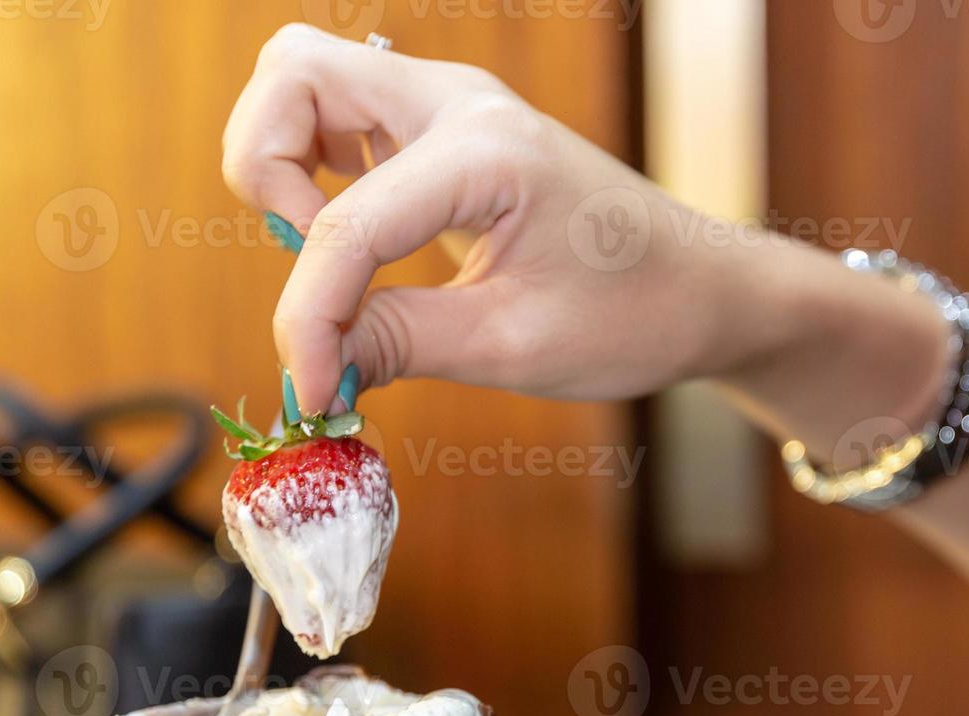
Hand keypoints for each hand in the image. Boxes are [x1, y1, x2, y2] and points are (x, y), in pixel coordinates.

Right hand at [223, 24, 756, 413]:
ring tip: (331, 252)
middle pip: (293, 72)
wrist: (703, 290)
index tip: (315, 390)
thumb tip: (313, 365)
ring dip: (283, 160)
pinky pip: (342, 113)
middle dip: (265, 171)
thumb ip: (400, 344)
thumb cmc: (636, 314)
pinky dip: (316, 166)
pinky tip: (353, 238)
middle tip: (312, 263)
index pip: (348, 223)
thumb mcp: (514, 346)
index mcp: (489, 153)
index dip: (307, 319)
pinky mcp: (448, 131)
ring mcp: (454, 106)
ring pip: (307, 77)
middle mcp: (463, 105)